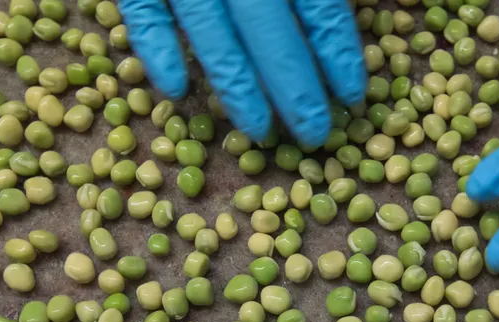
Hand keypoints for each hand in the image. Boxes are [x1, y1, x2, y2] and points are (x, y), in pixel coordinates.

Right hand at [119, 0, 365, 146]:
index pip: (317, 1)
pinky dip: (156, 46)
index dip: (335, 48)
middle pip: (268, 23)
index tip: (353, 94)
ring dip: (235, 83)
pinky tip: (176, 90)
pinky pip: (141, 8)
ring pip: (209, 27)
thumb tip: (358, 3)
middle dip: (293, 83)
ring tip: (258, 129)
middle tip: (314, 132)